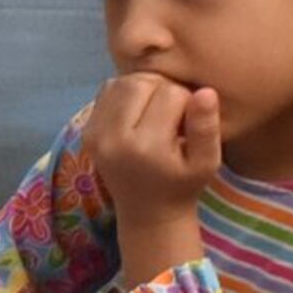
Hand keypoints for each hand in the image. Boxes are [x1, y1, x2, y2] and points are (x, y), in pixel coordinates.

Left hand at [82, 72, 223, 241]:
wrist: (147, 210)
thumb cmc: (183, 185)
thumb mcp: (206, 162)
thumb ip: (206, 127)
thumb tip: (206, 92)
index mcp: (146, 147)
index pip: (171, 93)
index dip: (187, 100)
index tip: (187, 123)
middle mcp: (113, 138)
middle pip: (142, 82)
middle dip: (163, 88)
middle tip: (173, 112)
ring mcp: (95, 134)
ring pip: (122, 82)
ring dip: (144, 87)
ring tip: (157, 111)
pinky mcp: (86, 131)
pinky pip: (107, 91)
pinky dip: (125, 93)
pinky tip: (139, 112)